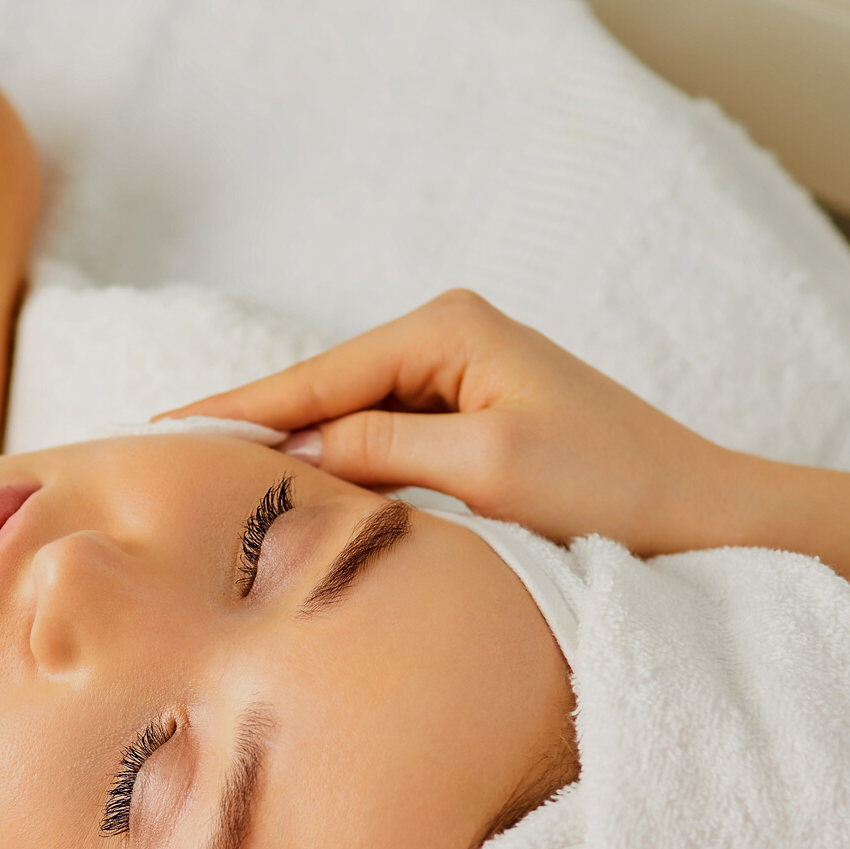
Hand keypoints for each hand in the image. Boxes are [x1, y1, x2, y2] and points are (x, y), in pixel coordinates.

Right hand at [166, 290, 731, 553]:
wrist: (704, 519)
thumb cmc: (615, 490)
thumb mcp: (488, 471)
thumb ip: (383, 450)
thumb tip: (291, 452)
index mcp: (448, 329)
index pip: (311, 379)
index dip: (231, 412)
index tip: (153, 431)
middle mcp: (447, 338)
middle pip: (317, 394)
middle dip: (242, 427)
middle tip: (145, 456)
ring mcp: (458, 379)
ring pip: (343, 422)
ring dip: (282, 453)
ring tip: (194, 479)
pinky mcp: (471, 422)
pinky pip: (377, 445)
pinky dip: (330, 469)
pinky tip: (281, 493)